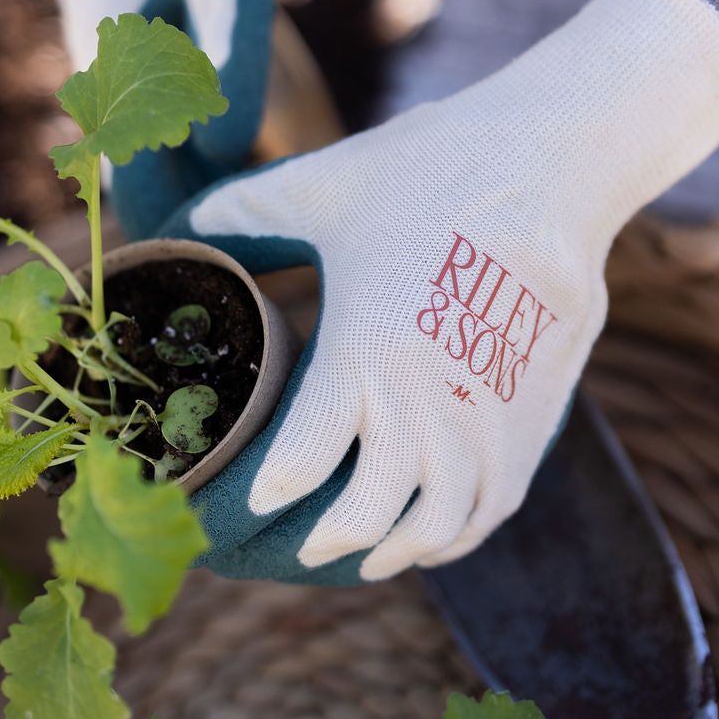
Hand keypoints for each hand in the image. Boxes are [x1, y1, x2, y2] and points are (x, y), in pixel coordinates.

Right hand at [59, 0, 314, 236]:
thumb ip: (228, 62)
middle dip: (178, 193)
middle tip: (241, 257)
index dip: (167, 211)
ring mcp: (112, 1)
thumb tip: (221, 155)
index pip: (122, 148)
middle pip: (127, 136)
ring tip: (249, 208)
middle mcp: (93, 18)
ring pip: (141, 108)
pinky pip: (158, 73)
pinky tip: (236, 135)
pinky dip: (191, 110)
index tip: (211, 269)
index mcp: (102, 18)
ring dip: (187, 155)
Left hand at [173, 0, 718, 581]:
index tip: (240, 501)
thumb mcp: (318, 186)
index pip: (299, 467)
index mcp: (364, 354)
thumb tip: (171, 228)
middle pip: (367, 516)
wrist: (548, 163)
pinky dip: (455, 536)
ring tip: (362, 556)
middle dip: (324, 540)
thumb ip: (237, 215)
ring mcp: (488, 419)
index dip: (265, 494)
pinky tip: (431, 535)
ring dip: (392, 552)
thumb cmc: (427, 170)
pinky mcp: (533, 416)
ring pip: (435, 527)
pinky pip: (491, 507)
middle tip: (296, 543)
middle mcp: (428, 404)